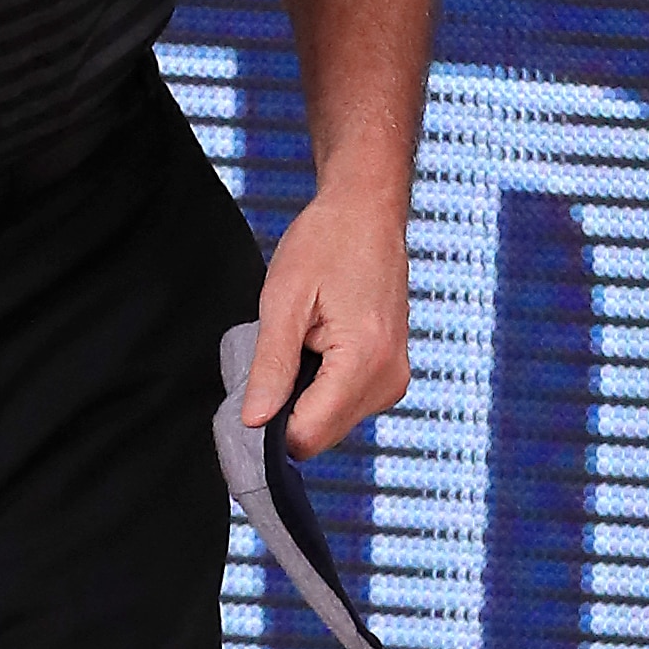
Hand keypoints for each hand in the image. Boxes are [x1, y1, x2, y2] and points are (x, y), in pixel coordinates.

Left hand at [240, 186, 410, 459]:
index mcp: (365, 362)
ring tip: (303, 340)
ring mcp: (394, 380)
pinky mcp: (392, 374)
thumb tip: (254, 421)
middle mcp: (389, 380)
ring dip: (306, 395)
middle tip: (280, 350)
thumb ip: (271, 365)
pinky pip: (346, 403)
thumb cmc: (326, 242)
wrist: (367, 212)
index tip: (254, 388)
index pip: (308, 435)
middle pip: (321, 435)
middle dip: (289, 407)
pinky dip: (323, 386)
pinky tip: (318, 344)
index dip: (271, 423)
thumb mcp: (283, 298)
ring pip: (333, 423)